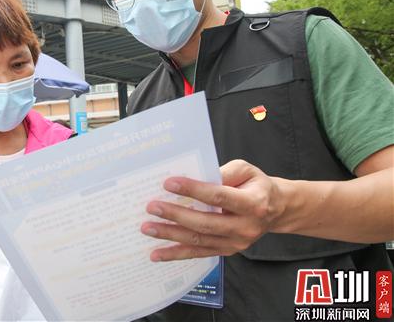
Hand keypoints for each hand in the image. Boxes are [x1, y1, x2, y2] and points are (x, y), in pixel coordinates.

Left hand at [141, 159, 286, 260]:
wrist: (276, 210)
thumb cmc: (256, 185)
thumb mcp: (246, 170)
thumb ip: (224, 172)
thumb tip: (195, 176)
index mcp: (253, 203)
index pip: (218, 197)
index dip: (193, 190)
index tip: (169, 183)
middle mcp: (245, 227)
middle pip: (205, 222)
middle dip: (175, 214)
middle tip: (152, 207)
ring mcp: (236, 243)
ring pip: (198, 240)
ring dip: (170, 235)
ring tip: (148, 228)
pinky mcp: (226, 251)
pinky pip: (198, 253)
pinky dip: (176, 254)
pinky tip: (156, 253)